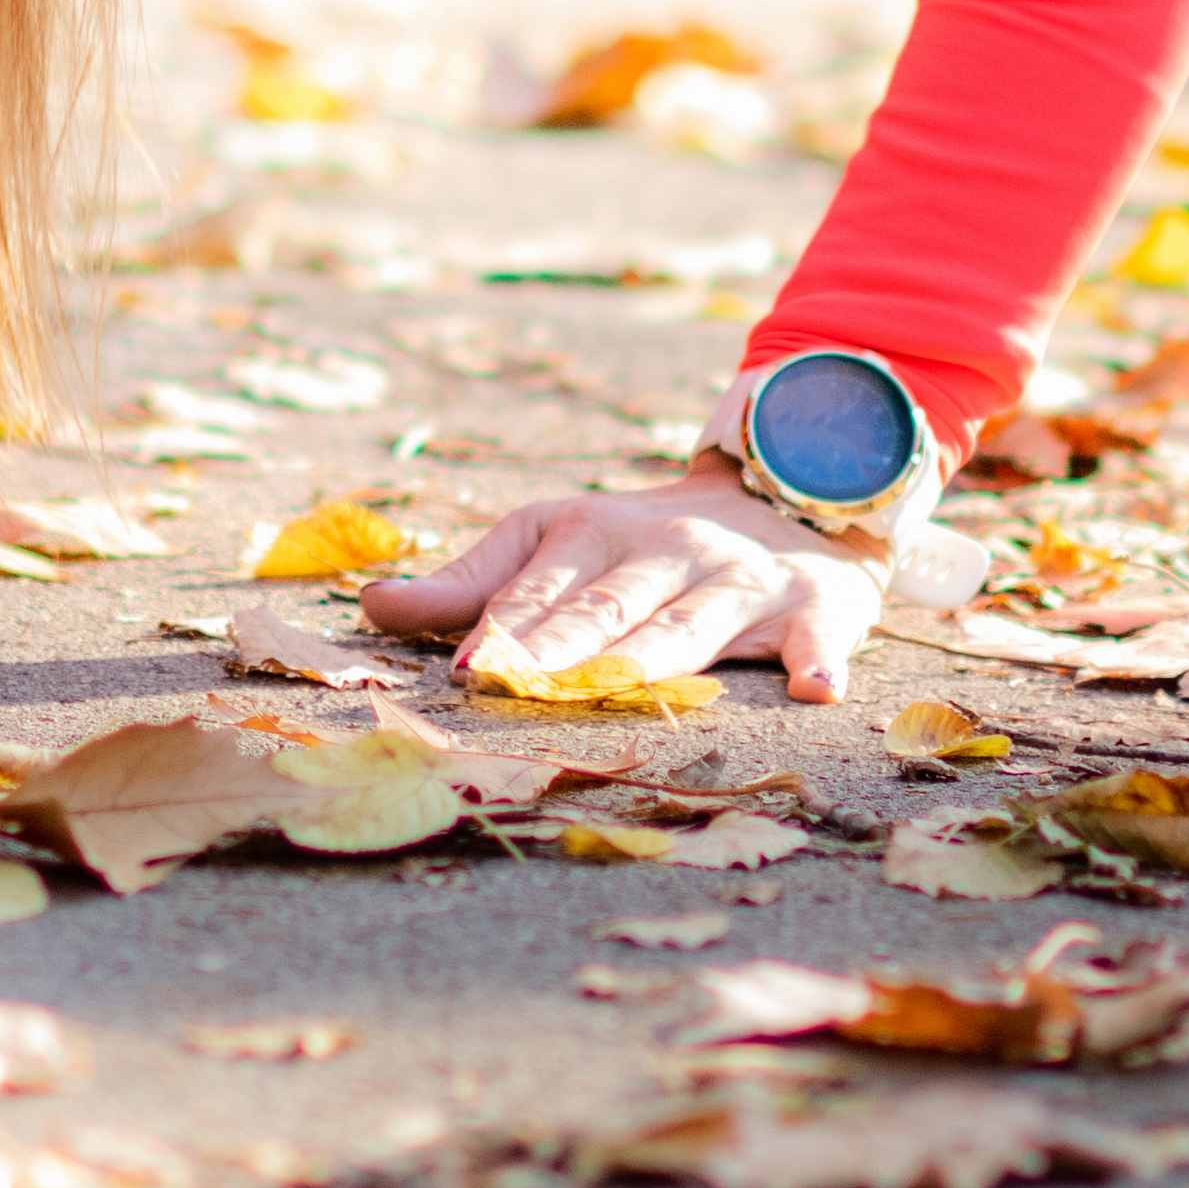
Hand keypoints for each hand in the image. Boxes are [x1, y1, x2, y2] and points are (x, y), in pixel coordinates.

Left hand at [358, 476, 981, 705]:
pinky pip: (815, 638)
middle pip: (606, 608)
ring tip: (616, 686)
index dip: (502, 628)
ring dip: (653, 657)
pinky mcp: (810, 607)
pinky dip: (818, 663)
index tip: (464, 669)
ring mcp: (738, 580)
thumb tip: (371, 606)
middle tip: (515, 685)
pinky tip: (818, 690)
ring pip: (691, 626)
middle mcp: (665, 551)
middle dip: (560, 648)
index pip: (539, 589)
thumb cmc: (645, 545)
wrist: (790, 497)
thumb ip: (472, 582)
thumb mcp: (556, 541)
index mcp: (595, 533)